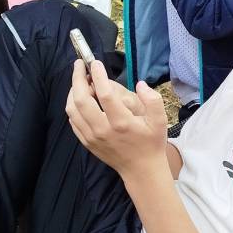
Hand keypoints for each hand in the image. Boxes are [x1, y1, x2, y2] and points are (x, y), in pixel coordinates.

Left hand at [66, 59, 167, 178]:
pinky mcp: (86, 142)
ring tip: (79, 80)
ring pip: (72, 110)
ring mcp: (92, 137)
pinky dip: (72, 106)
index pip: (104, 93)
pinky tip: (79, 98)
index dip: (98, 75)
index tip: (96, 63)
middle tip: (80, 65)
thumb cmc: (151, 143)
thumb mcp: (160, 121)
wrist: (141, 169)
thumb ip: (152, 100)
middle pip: (81, 99)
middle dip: (78, 78)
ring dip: (72, 91)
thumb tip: (140, 84)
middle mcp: (103, 130)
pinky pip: (73, 120)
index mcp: (121, 122)